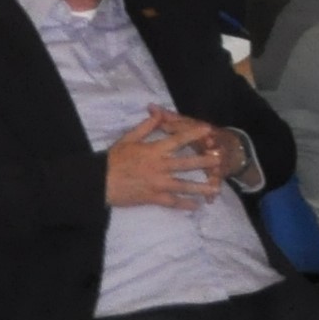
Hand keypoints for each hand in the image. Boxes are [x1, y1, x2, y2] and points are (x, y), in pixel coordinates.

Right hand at [104, 110, 224, 209]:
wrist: (98, 182)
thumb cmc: (113, 159)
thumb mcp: (128, 139)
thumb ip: (146, 127)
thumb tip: (159, 113)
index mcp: (154, 150)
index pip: (178, 140)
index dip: (194, 134)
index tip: (209, 130)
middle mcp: (159, 166)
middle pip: (186, 163)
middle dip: (205, 161)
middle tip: (220, 160)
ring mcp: (157, 183)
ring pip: (183, 185)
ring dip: (201, 187)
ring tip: (215, 187)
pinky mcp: (152, 197)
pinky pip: (172, 202)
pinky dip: (185, 204)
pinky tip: (196, 206)